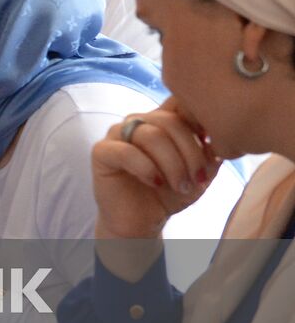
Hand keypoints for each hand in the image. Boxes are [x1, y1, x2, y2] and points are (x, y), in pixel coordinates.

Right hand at [92, 97, 219, 242]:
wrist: (142, 221)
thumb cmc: (170, 193)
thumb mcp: (199, 172)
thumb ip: (210, 151)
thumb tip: (220, 138)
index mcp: (162, 119)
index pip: (180, 101)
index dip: (199, 118)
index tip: (212, 144)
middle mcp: (139, 121)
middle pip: (169, 120)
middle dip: (190, 152)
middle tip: (198, 179)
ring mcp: (117, 134)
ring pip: (151, 136)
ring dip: (173, 164)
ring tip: (181, 186)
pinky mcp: (101, 152)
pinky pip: (126, 152)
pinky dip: (147, 169)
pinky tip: (156, 183)